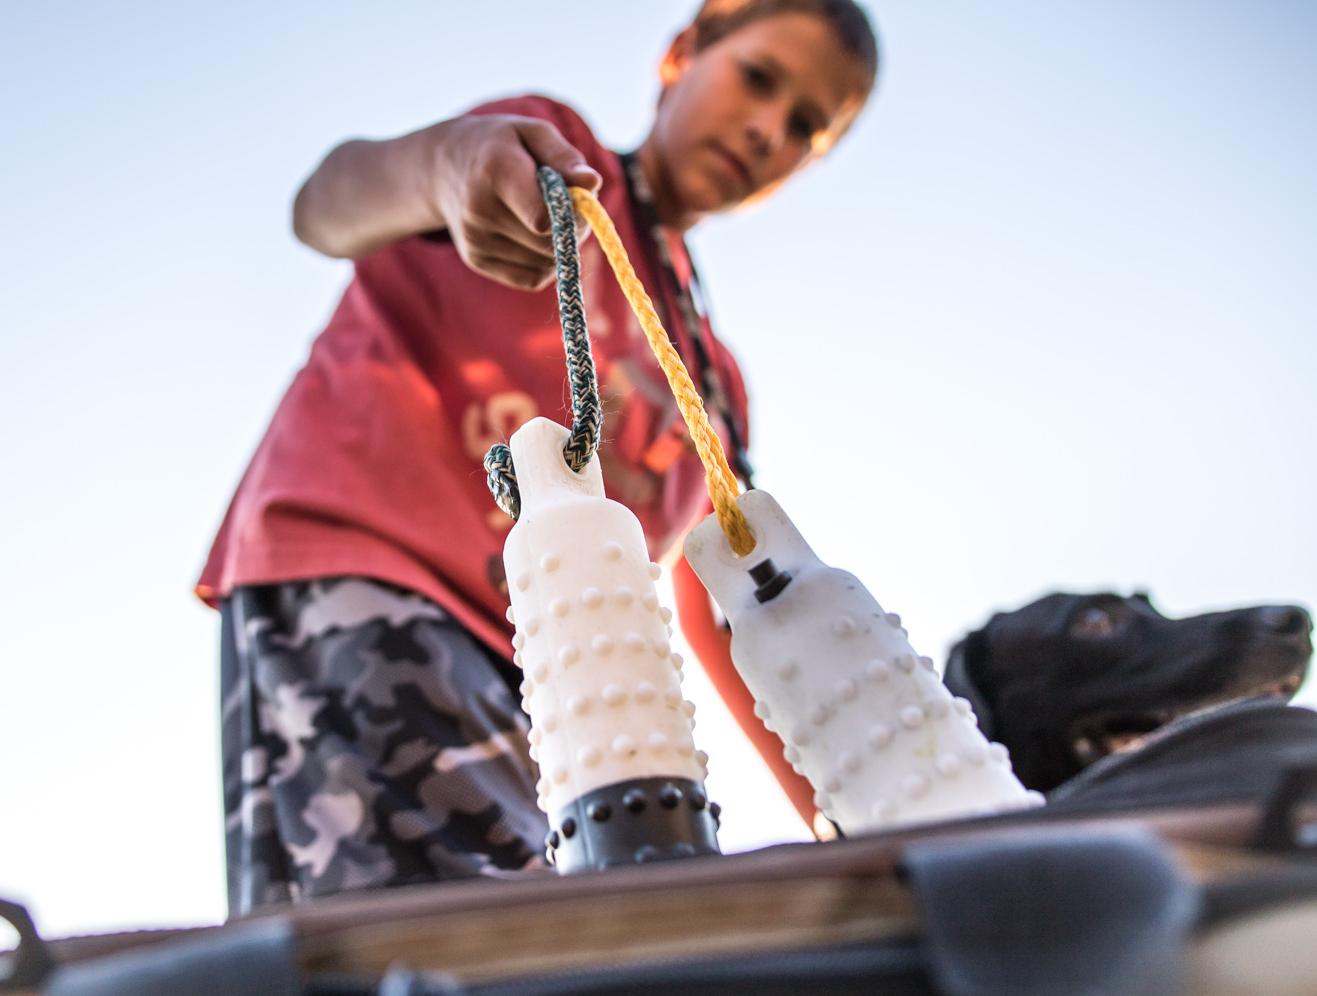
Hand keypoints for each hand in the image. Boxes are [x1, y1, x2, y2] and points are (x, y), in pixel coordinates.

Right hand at [426, 114, 601, 289]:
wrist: (444, 167)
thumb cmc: (501, 146)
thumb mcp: (532, 133)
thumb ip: (564, 157)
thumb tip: (592, 183)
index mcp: (495, 172)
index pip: (542, 218)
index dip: (570, 214)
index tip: (574, 197)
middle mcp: (479, 211)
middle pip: (548, 244)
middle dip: (571, 230)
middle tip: (568, 208)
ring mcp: (475, 240)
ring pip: (545, 264)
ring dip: (559, 247)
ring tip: (547, 217)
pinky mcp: (477, 261)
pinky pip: (532, 279)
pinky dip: (545, 263)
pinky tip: (534, 236)